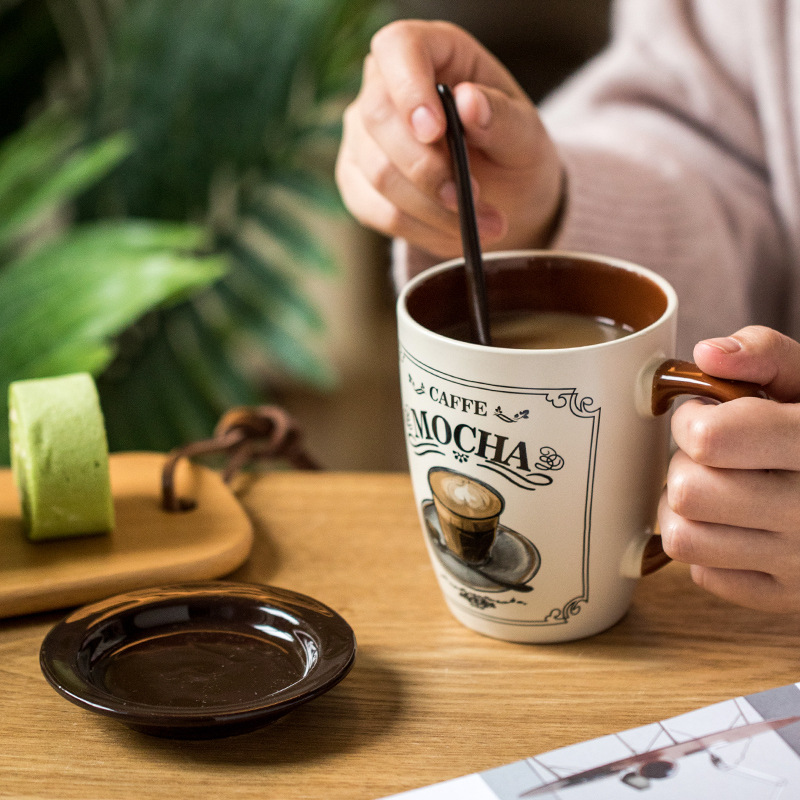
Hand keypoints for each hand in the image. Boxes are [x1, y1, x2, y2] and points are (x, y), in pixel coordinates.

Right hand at [335, 20, 563, 258]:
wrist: (504, 201)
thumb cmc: (514, 154)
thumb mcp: (527, 137)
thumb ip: (502, 119)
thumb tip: (468, 103)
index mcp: (434, 53)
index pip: (398, 47)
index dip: (409, 86)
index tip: (435, 130)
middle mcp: (386, 87)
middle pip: (379, 117)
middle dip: (427, 168)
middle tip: (472, 197)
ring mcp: (364, 137)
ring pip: (378, 172)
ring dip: (432, 209)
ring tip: (480, 223)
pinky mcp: (357, 182)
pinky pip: (376, 211)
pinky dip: (419, 229)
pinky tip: (453, 232)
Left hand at [659, 326, 799, 611]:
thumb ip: (765, 355)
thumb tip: (707, 355)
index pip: (710, 439)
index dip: (692, 421)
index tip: (706, 416)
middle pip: (687, 491)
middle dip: (686, 465)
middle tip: (714, 457)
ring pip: (683, 538)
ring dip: (685, 509)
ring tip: (717, 488)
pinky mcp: (789, 597)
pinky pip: (704, 575)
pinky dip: (708, 548)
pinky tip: (737, 525)